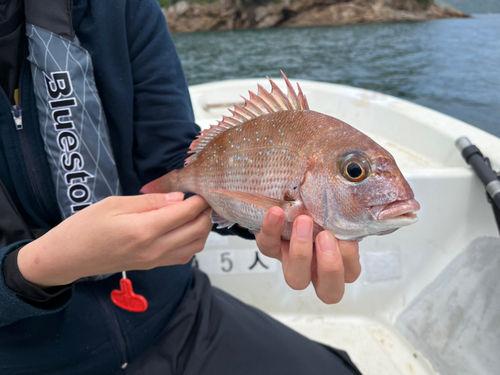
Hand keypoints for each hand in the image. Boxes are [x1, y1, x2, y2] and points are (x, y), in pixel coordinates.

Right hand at [17, 193, 211, 287]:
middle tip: (203, 199)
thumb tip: (178, 198)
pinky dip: (192, 242)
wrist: (68, 257)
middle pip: (196, 231)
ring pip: (195, 246)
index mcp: (144, 230)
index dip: (199, 200)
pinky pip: (183, 256)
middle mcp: (154, 249)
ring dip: (202, 229)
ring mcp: (154, 261)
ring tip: (197, 213)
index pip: (185, 214)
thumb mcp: (114, 204)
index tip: (203, 189)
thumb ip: (150, 202)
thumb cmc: (85, 227)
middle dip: (206, 213)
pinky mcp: (152, 266)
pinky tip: (186, 229)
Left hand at [254, 207, 360, 303]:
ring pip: (297, 278)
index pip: (350, 273)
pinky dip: (271, 230)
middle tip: (325, 237)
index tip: (347, 238)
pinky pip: (268, 246)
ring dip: (301, 251)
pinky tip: (277, 212)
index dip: (350, 259)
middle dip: (330, 266)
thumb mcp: (337, 207)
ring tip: (303, 221)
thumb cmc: (318, 208)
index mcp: (338, 262)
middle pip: (329, 291)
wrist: (287, 200)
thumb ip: (347, 207)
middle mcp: (316, 270)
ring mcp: (292, 264)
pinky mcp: (270, 249)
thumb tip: (360, 192)